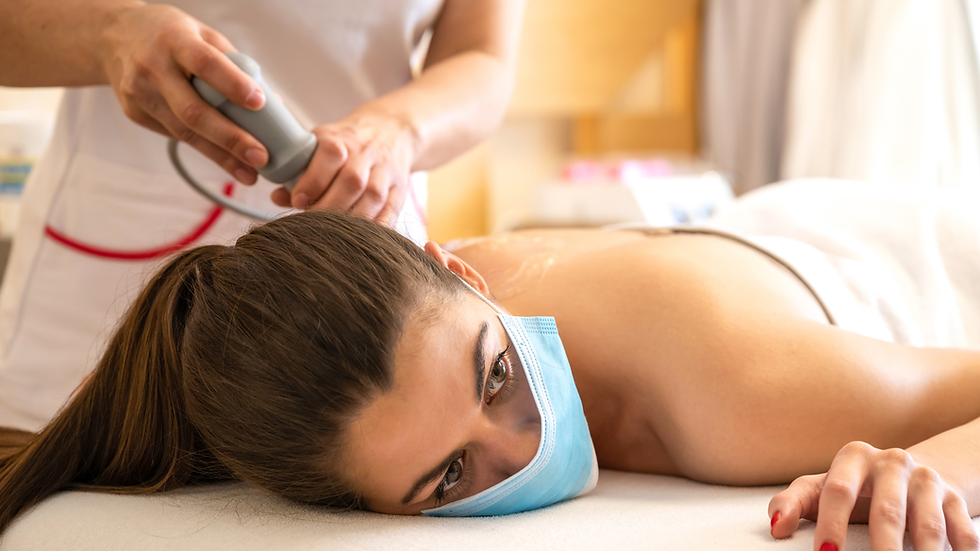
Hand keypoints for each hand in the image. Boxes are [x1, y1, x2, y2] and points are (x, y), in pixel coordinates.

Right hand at [100, 3, 268, 183]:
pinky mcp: (134, 113)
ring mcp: (140, 93)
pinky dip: (204, 148)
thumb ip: (234, 63)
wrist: (112, 36)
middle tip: (260, 157)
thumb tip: (274, 101)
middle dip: (230, 138)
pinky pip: (175, 134)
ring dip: (220, 156)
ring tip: (249, 172)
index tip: (260, 103)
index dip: (232, 84)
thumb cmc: (169, 35)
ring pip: (184, 132)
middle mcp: (152, 67)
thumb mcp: (201, 34)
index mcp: (174, 40)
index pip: (205, 63)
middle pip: (193, 110)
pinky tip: (226, 160)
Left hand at [270, 113, 416, 226]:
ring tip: (333, 235)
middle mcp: (366, 154)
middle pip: (352, 182)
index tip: (298, 200)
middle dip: (329, 206)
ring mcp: (386, 173)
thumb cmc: (346, 144)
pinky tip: (361, 238)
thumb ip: (298, 172)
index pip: (331, 155)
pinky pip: (391, 212)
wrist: (391, 130)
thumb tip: (278, 197)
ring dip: (352, 220)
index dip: (314, 179)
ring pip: (373, 198)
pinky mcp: (399, 190)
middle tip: (312, 225)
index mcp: (342, 139)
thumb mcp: (320, 146)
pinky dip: (377, 228)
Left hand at [769, 441, 978, 550]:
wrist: (906, 470)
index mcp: (853, 457)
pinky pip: (961, 530)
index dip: (831, 525)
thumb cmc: (853, 485)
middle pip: (887, 512)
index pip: (838, 492)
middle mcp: (892, 463)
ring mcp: (926, 480)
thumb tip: (776, 527)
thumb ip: (793, 502)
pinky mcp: (953, 498)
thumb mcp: (820, 486)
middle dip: (882, 548)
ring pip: (926, 525)